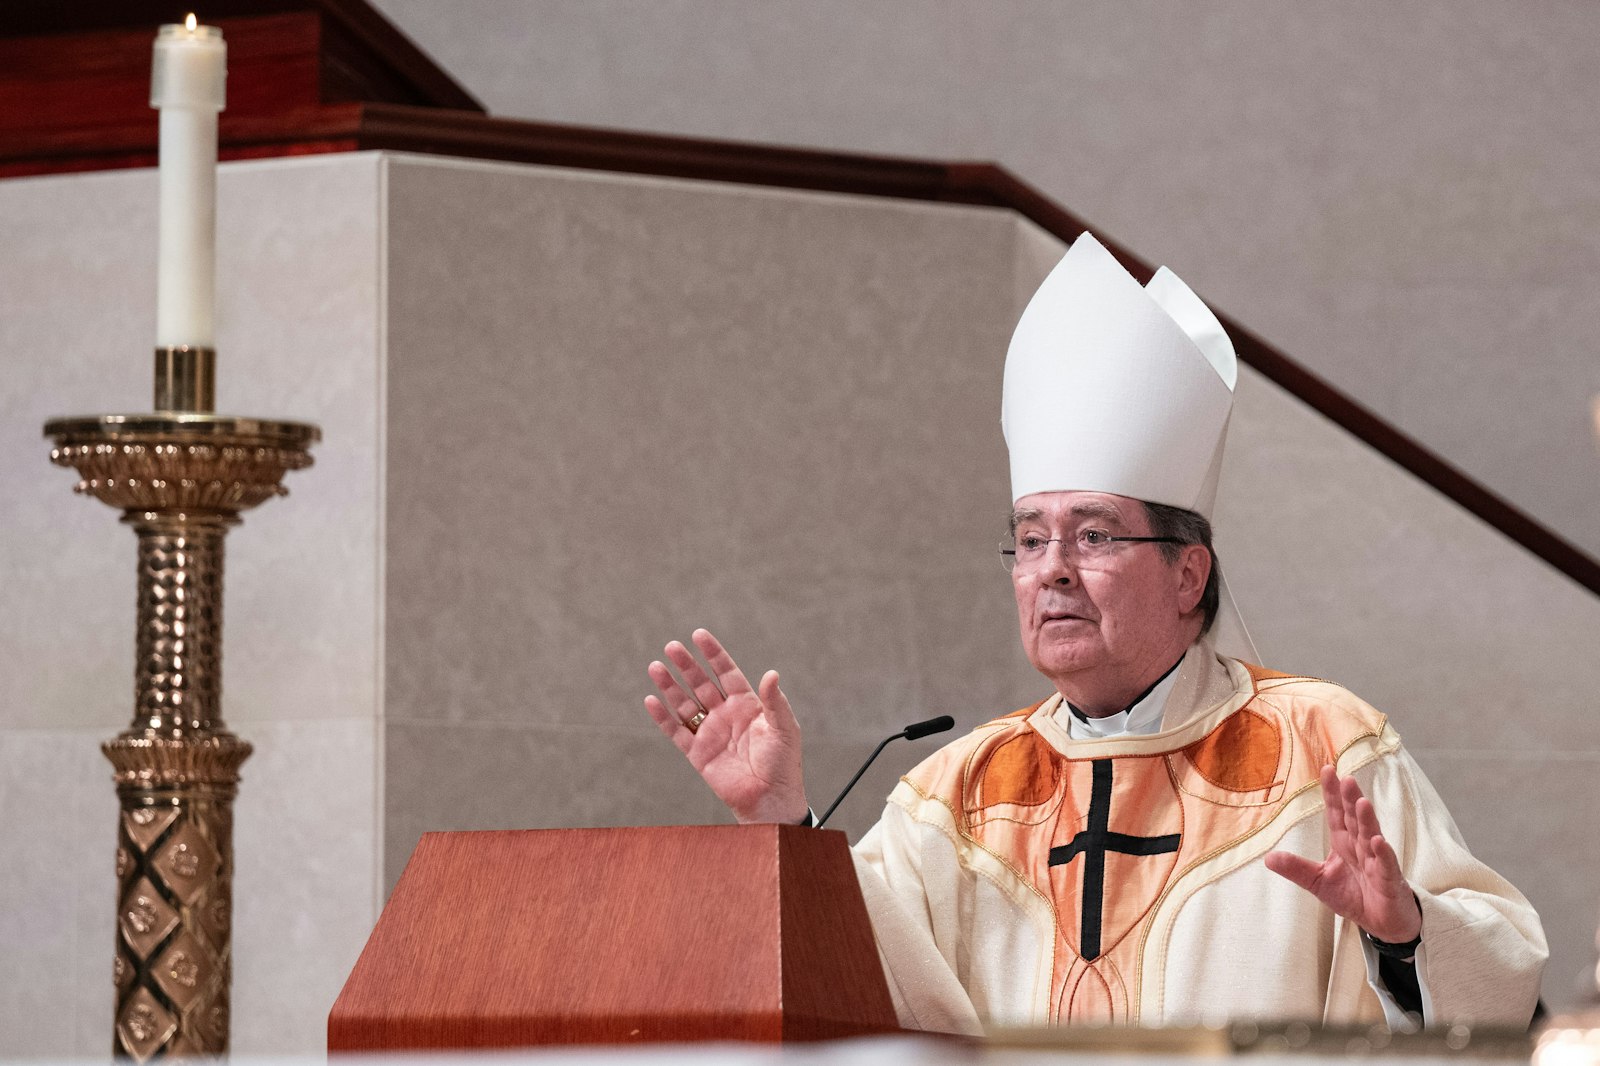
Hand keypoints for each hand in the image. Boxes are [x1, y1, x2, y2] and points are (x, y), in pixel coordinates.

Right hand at [644, 628, 809, 824]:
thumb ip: (775, 701)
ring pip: (684, 704)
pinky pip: (676, 732)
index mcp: (747, 705)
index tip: (699, 635)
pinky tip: (651, 700)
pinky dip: (662, 717)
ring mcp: (710, 733)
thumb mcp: (784, 728)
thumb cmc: (783, 764)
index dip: (713, 654)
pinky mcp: (697, 753)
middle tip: (672, 647)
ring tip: (655, 667)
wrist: (770, 799)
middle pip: (701, 684)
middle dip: (687, 665)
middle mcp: (725, 715)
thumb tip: (771, 673)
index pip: (726, 672)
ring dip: (670, 686)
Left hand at [1264, 765, 1422, 943]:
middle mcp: (1360, 847)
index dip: (1332, 793)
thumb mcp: (1318, 882)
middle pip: (1354, 819)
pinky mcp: (1389, 881)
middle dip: (1350, 799)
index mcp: (1343, 843)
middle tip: (1345, 778)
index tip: (1327, 769)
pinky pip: (1386, 865)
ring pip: (1371, 836)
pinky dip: (1383, 853)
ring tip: (1361, 802)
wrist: (1383, 925)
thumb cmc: (1354, 897)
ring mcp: (1377, 862)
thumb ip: (1296, 869)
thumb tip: (1267, 857)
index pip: (1336, 814)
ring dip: (1367, 820)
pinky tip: (1378, 840)